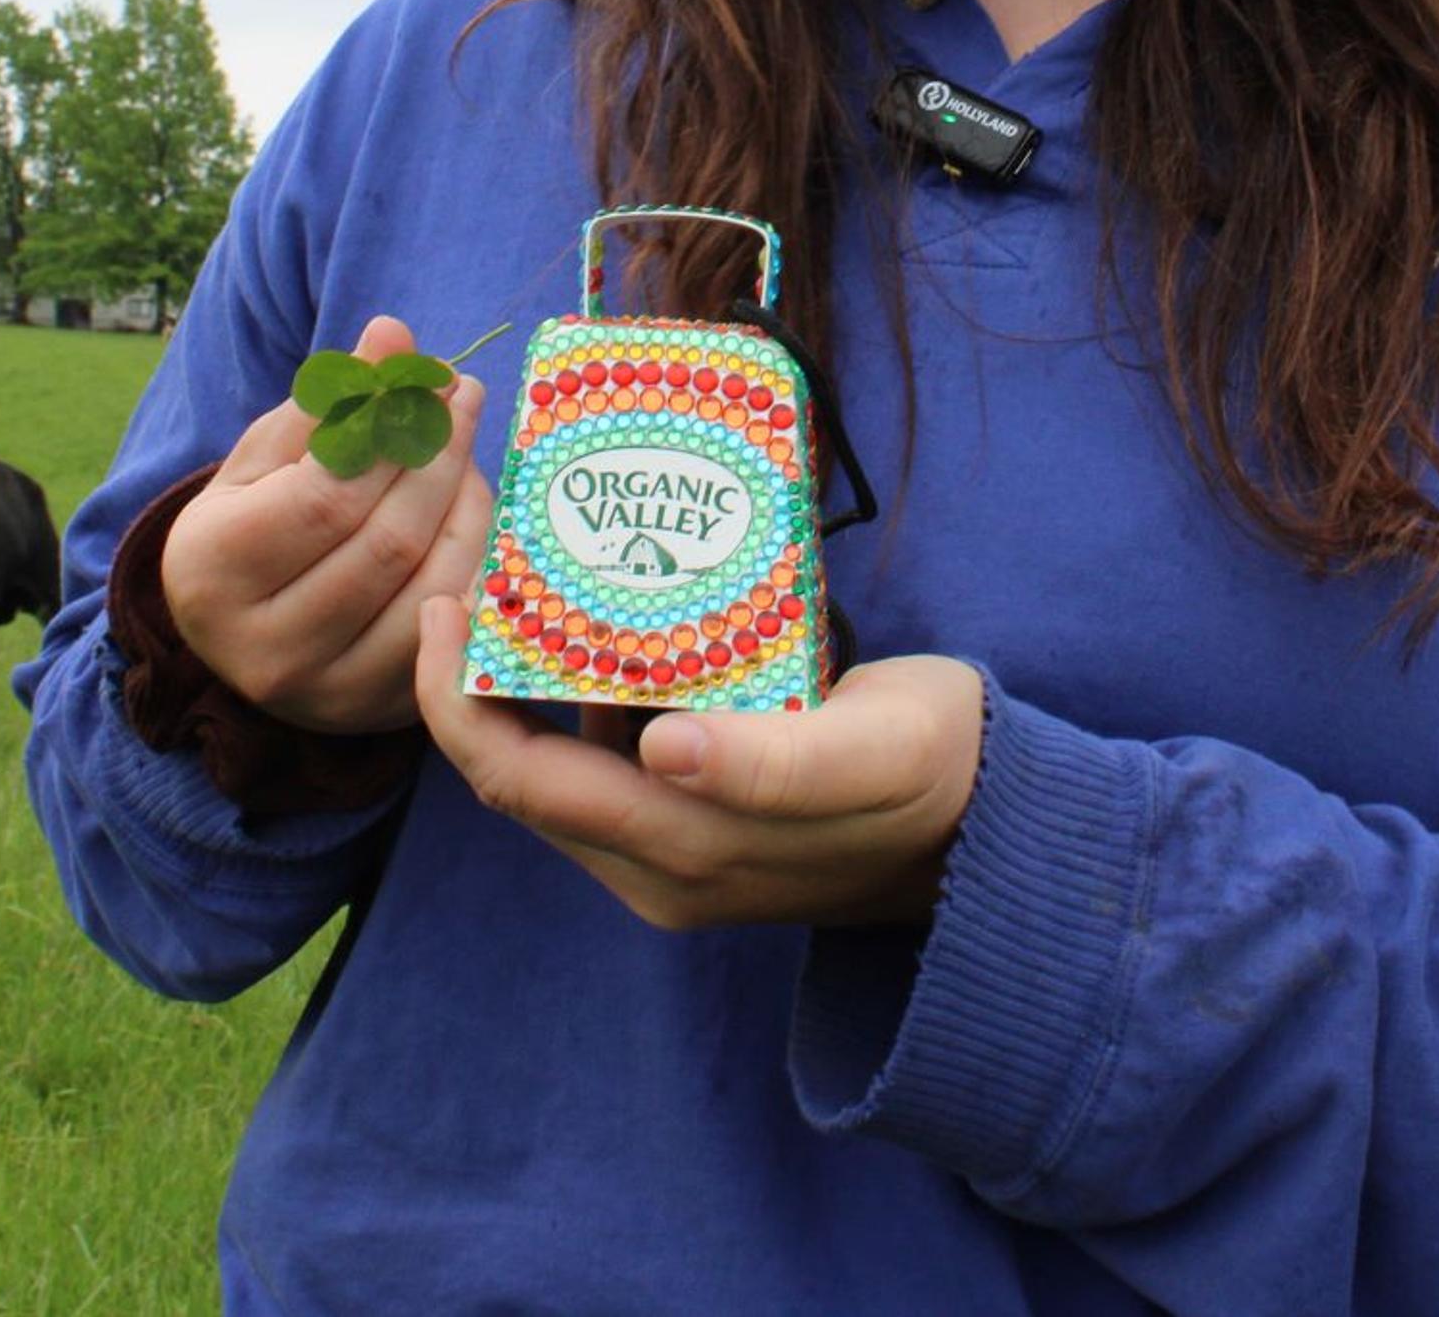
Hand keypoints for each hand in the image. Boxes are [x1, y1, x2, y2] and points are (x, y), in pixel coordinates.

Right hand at [161, 316, 492, 735]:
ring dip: (468, 506)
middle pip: (386, 542)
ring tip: (466, 453)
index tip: (438, 379)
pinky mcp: (380, 713)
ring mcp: (326, 693)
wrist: (242, 631)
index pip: (327, 496)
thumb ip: (327, 399)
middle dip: (440, 460)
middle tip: (466, 399)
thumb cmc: (254, 522)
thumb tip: (392, 331)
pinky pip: (453, 630)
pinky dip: (475, 561)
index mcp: (214, 571)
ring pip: (430, 585)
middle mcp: (264, 648)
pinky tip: (472, 513)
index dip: (395, 432)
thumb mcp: (267, 457)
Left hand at [412, 595, 985, 929]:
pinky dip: (576, 695)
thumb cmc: (936, 773)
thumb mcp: (870, 755)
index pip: (518, 782)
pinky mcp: (696, 824)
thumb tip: (661, 749)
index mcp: (679, 854)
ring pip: (556, 767)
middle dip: (471, 681)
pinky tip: (594, 621)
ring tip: (522, 579)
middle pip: (517, 775)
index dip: (455, 700)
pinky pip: (602, 762)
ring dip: (520, 686)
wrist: (994, 827)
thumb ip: (770, 765)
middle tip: (473, 570)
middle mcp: (655, 867)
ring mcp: (672, 853)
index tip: (444, 603)